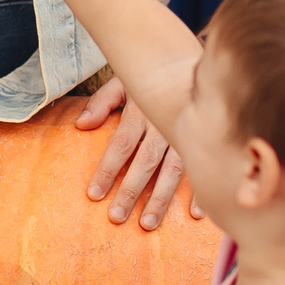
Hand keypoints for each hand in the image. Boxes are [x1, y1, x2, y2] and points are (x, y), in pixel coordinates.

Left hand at [77, 78, 200, 229]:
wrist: (186, 60)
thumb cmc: (150, 77)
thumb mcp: (122, 81)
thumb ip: (102, 102)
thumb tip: (81, 125)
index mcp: (141, 111)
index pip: (122, 144)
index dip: (107, 169)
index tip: (94, 194)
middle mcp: (164, 126)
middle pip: (145, 163)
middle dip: (130, 191)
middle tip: (116, 217)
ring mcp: (185, 135)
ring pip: (173, 171)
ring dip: (161, 199)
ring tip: (147, 223)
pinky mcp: (202, 141)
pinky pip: (202, 167)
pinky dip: (201, 191)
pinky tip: (195, 214)